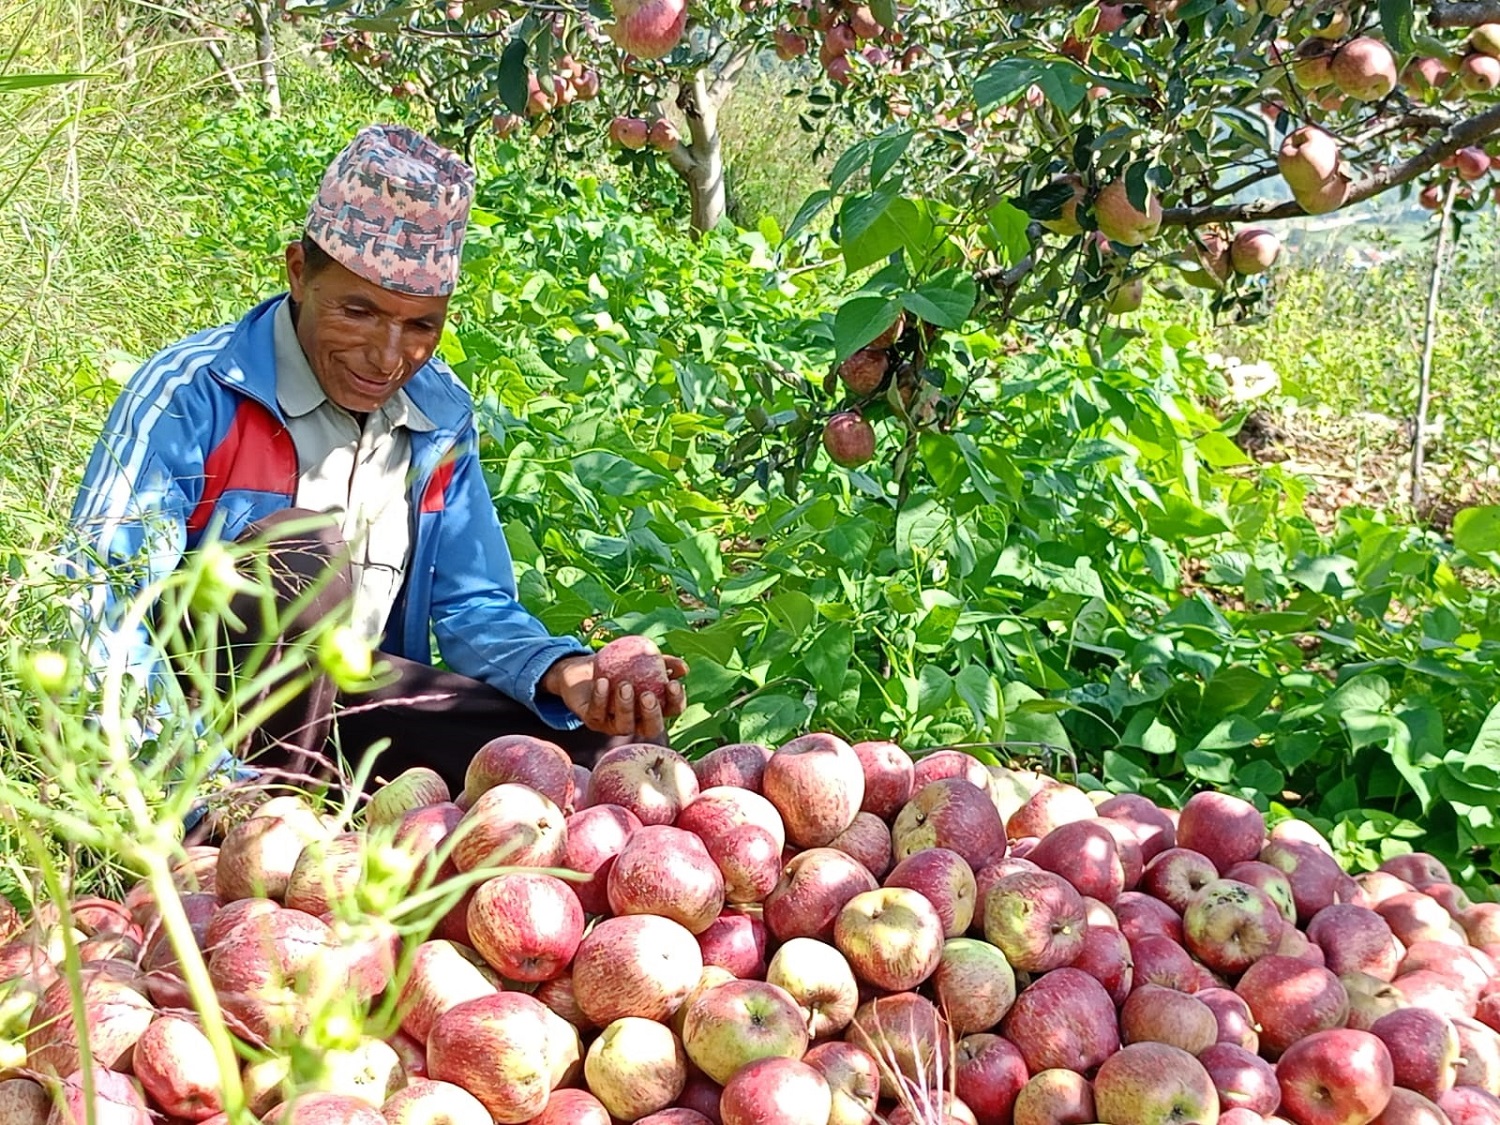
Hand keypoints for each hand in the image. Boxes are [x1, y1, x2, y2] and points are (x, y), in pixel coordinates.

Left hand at [542, 650, 688, 740]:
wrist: (584, 670)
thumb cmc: (618, 665)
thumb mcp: (641, 660)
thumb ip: (663, 662)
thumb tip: (684, 668)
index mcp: (652, 708)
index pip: (671, 710)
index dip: (676, 701)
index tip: (673, 684)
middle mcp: (636, 721)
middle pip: (651, 728)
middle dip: (651, 714)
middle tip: (648, 695)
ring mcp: (614, 724)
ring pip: (624, 725)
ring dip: (625, 706)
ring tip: (624, 684)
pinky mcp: (593, 721)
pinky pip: (597, 713)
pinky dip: (600, 697)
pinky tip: (603, 681)